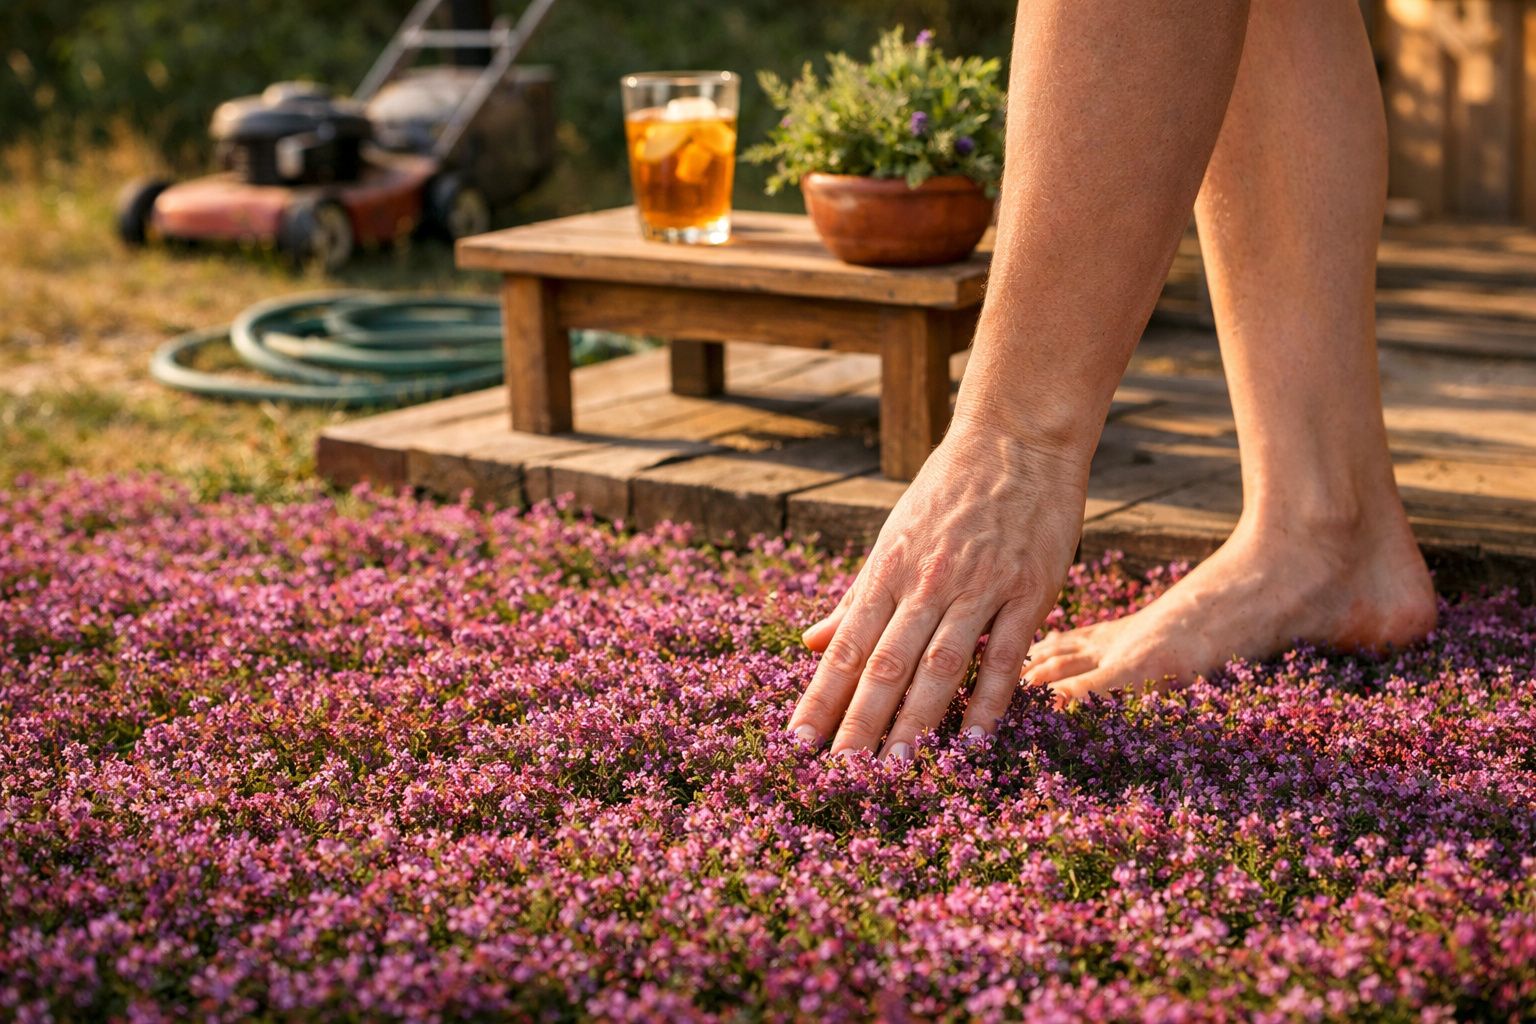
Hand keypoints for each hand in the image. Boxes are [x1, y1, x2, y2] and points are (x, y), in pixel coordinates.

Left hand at [788, 418, 1089, 757]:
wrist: (1015, 437)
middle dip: (860, 724)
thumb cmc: (948, 490)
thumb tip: (807, 642)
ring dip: (917, 722)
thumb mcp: (892, 537)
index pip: (846, 647)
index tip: (798, 744)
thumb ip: (855, 598)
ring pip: (941, 665)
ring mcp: (979, 587)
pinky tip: (974, 742)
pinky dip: (990, 701)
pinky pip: (1006, 656)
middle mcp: (926, 582)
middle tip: (840, 777)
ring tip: (896, 770)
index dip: (820, 698)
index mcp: (887, 570)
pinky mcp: (1028, 590)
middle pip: (886, 664)